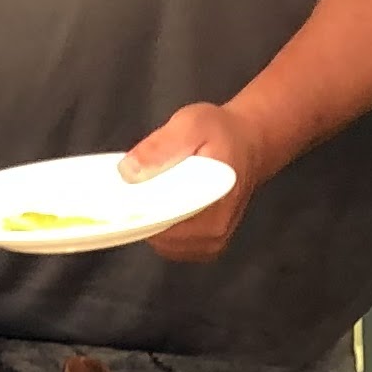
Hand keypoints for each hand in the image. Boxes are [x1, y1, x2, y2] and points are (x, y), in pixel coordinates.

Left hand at [124, 101, 272, 262]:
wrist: (248, 144)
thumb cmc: (221, 132)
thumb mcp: (190, 124)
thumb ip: (160, 147)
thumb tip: (128, 173)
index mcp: (212, 206)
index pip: (161, 222)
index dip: (136, 209)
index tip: (122, 192)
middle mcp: (213, 234)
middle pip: (159, 235)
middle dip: (142, 212)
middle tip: (138, 184)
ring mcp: (210, 244)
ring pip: (163, 243)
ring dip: (151, 220)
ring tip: (152, 192)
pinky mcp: (206, 248)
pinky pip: (171, 246)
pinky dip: (160, 227)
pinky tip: (161, 205)